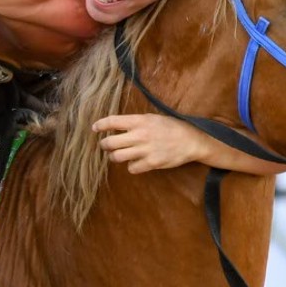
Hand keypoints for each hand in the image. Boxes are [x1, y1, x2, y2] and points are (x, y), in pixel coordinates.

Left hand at [93, 113, 211, 173]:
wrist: (191, 140)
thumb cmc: (171, 127)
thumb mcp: (152, 118)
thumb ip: (135, 122)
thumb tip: (117, 126)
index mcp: (140, 121)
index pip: (112, 122)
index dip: (100, 125)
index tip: (94, 128)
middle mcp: (140, 135)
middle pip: (110, 143)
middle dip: (104, 145)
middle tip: (105, 145)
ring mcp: (145, 150)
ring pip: (117, 157)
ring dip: (114, 157)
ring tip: (116, 155)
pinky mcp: (151, 163)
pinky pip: (132, 168)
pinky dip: (131, 166)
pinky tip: (135, 162)